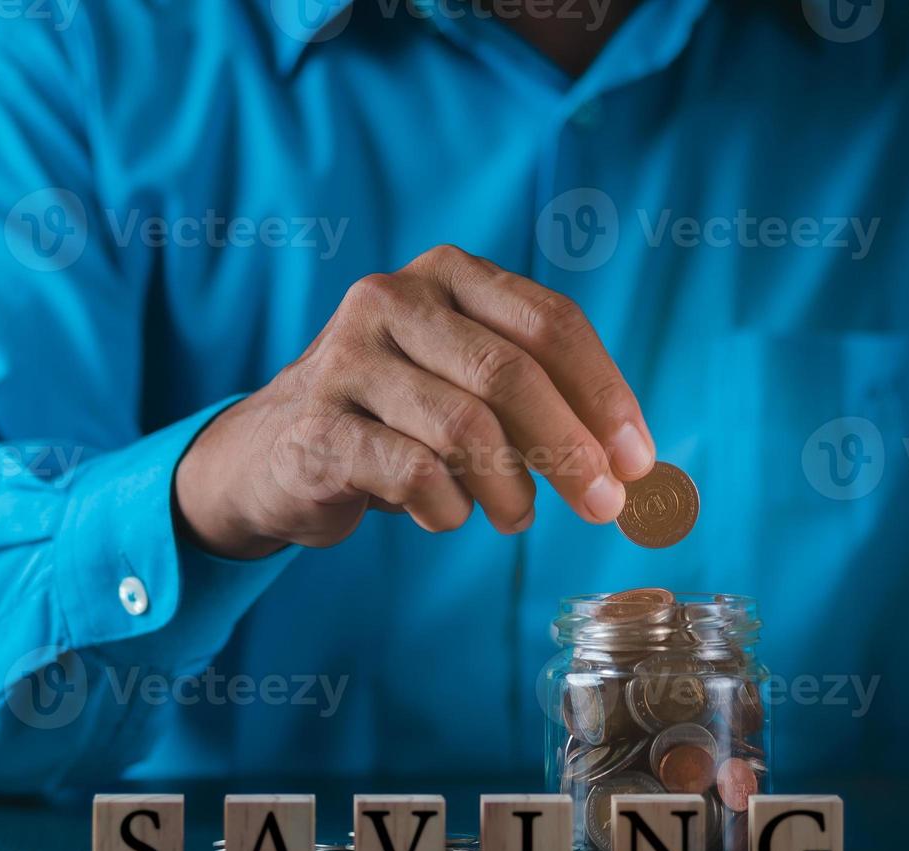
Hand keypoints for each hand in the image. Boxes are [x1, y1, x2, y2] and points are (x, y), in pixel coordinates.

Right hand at [175, 245, 655, 558]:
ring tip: (516, 517)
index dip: (604, 393)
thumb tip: (629, 461)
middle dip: (570, 449)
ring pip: (464, 426)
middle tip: (602, 505)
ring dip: (510, 488)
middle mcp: (390, 300)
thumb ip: (538, 397)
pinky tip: (447, 516)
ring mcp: (346, 360)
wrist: (271, 455)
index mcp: (444, 273)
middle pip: (510, 373)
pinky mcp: (317, 426)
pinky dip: (448, 509)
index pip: (548, 322)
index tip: (637, 460)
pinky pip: (413, 473)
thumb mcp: (464, 382)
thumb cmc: (393, 420)